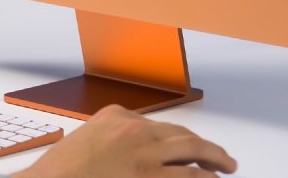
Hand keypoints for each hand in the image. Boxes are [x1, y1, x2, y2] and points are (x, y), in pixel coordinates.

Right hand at [14, 105, 236, 177]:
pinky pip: (188, 177)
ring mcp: (143, 155)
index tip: (187, 148)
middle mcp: (134, 130)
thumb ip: (110, 139)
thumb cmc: (60, 172)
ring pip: (192, 151)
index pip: (158, 125)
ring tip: (227, 167)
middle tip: (221, 158)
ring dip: (215, 159)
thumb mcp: (87, 142)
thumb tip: (128, 154)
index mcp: (116, 116)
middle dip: (204, 146)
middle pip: (181, 135)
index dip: (178, 139)